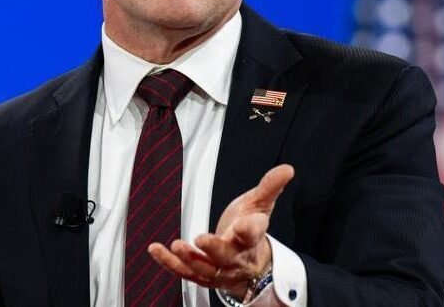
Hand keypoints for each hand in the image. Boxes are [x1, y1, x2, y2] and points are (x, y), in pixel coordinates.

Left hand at [148, 164, 294, 299]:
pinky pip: (183, 272)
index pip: (253, 234)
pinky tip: (155, 249)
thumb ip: (270, 186)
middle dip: (214, 249)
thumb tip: (288, 168)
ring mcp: (217, 269)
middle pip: (226, 256)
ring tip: (176, 245)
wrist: (251, 265)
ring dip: (189, 259)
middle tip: (202, 239)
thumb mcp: (261, 205)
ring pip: (204, 269)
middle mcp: (236, 257)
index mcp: (252, 238)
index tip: (243, 226)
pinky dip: (168, 263)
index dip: (249, 230)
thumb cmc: (251, 230)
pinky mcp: (201, 275)